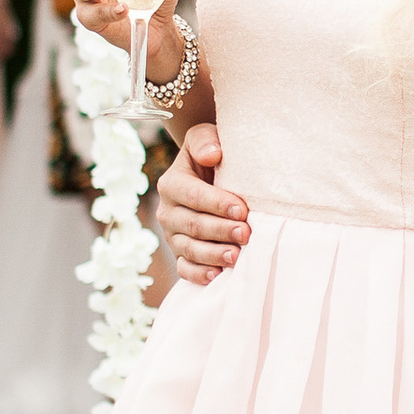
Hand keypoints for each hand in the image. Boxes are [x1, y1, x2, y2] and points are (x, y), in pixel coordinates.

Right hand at [154, 121, 249, 284]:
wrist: (208, 175)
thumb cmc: (212, 155)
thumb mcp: (205, 138)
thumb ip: (205, 141)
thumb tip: (213, 155)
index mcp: (171, 183)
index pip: (192, 195)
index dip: (217, 204)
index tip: (242, 210)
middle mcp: (167, 211)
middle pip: (192, 225)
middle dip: (220, 231)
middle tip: (246, 233)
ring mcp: (172, 235)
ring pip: (189, 249)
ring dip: (213, 255)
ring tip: (236, 257)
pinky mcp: (180, 254)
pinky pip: (184, 269)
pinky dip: (199, 275)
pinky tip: (217, 275)